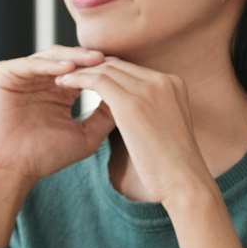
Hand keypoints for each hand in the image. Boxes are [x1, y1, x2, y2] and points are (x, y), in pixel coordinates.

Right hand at [0, 46, 116, 247]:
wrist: (11, 169)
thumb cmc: (44, 157)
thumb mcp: (85, 136)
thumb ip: (105, 117)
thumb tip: (130, 100)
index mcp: (60, 91)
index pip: (84, 71)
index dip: (103, 70)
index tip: (125, 71)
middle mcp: (42, 79)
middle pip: (70, 59)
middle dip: (90, 60)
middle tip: (110, 59)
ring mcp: (22, 74)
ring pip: (52, 57)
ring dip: (73, 58)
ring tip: (93, 61)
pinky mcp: (4, 74)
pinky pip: (30, 64)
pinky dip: (48, 65)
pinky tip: (67, 69)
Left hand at [53, 57, 216, 212]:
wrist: (185, 183)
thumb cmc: (174, 167)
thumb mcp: (165, 130)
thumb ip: (151, 114)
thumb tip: (130, 118)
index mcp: (173, 85)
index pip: (132, 69)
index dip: (107, 71)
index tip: (88, 79)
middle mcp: (163, 80)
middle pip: (119, 64)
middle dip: (91, 68)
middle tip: (68, 75)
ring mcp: (149, 89)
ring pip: (106, 68)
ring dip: (80, 72)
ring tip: (61, 79)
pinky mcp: (132, 103)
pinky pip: (97, 81)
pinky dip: (77, 80)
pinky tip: (62, 85)